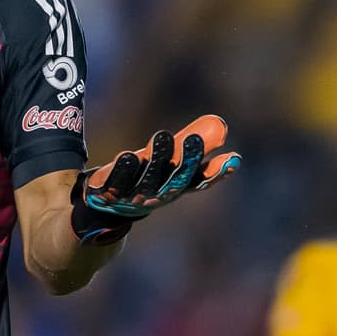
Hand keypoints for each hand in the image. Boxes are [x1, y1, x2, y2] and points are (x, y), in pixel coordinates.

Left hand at [70, 114, 240, 243]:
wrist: (103, 210)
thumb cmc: (142, 180)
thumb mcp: (168, 163)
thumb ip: (191, 144)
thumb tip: (221, 125)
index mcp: (174, 188)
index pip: (199, 181)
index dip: (216, 172)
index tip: (233, 158)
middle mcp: (157, 195)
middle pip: (176, 179)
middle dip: (186, 160)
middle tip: (193, 139)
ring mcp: (133, 197)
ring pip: (148, 180)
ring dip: (156, 160)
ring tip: (162, 136)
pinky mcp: (109, 194)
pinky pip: (117, 183)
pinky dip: (123, 171)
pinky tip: (127, 156)